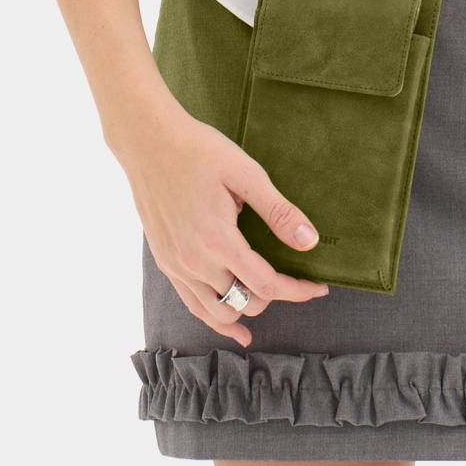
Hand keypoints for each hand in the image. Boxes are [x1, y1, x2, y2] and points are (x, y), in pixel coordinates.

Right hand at [112, 101, 331, 347]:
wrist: (147, 141)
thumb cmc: (198, 150)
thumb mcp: (245, 174)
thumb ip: (278, 211)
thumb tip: (308, 241)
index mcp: (218, 241)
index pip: (266, 285)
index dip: (297, 291)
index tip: (318, 288)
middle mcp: (194, 261)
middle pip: (246, 303)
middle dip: (274, 295)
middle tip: (294, 278)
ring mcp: (176, 265)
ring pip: (218, 313)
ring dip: (245, 308)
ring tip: (266, 297)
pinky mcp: (165, 262)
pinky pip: (193, 305)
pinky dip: (215, 317)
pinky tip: (233, 323)